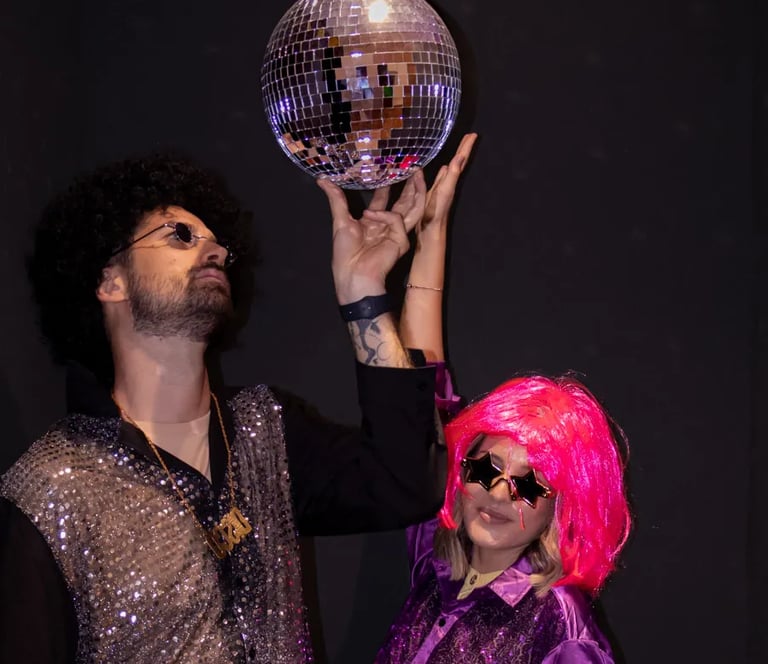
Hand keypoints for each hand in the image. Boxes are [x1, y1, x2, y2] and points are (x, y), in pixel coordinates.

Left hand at [317, 171, 426, 302]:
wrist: (352, 274)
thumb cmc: (345, 254)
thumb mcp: (340, 220)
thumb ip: (336, 199)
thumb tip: (323, 180)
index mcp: (374, 222)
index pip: (384, 200)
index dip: (387, 184)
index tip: (389, 166)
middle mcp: (387, 227)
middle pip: (404, 202)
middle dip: (410, 185)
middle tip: (414, 167)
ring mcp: (396, 234)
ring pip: (412, 209)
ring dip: (416, 191)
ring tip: (418, 174)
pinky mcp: (401, 241)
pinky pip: (396, 219)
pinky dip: (383, 215)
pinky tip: (368, 215)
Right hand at [418, 133, 476, 243]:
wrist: (430, 230)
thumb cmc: (436, 213)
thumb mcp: (444, 191)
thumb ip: (452, 175)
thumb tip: (460, 157)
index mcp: (452, 180)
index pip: (461, 160)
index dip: (466, 147)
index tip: (473, 134)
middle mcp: (449, 182)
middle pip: (458, 162)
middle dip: (463, 149)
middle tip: (468, 136)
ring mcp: (443, 188)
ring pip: (451, 169)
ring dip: (454, 158)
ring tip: (458, 148)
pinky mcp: (435, 193)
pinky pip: (441, 177)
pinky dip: (443, 170)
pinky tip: (442, 168)